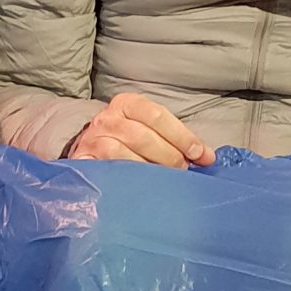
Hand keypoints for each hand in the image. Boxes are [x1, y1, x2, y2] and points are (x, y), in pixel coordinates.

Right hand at [66, 92, 214, 169]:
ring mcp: (93, 139)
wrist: (88, 150)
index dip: (182, 136)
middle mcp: (108, 117)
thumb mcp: (150, 130)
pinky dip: (127, 179)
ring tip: (165, 181)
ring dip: (149, 170)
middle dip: (168, 156)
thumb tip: (206, 157)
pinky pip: (108, 171)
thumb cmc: (127, 140)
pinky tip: (141, 186)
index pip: (157, 115)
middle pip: (143, 136)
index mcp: (127, 103)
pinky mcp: (84, 160)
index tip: (200, 154)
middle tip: (182, 170)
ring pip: (124, 154)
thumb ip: (176, 140)